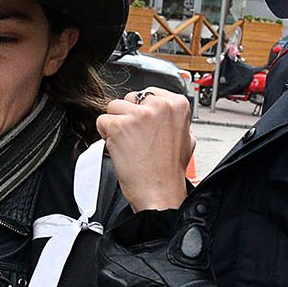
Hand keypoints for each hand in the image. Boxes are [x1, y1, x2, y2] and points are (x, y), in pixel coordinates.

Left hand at [96, 88, 193, 211]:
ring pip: (113, 108)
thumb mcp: (186, 138)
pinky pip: (101, 122)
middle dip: (128, 116)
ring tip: (129, 144)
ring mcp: (139, 115)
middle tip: (137, 139)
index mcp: (177, 105)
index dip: (143, 111)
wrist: (159, 193)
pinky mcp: (119, 126)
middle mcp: (159, 106)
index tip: (145, 125)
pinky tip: (120, 149)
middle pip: (129, 99)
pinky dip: (105, 136)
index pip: (149, 93)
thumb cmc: (170, 171)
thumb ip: (173, 119)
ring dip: (116, 125)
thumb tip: (164, 111)